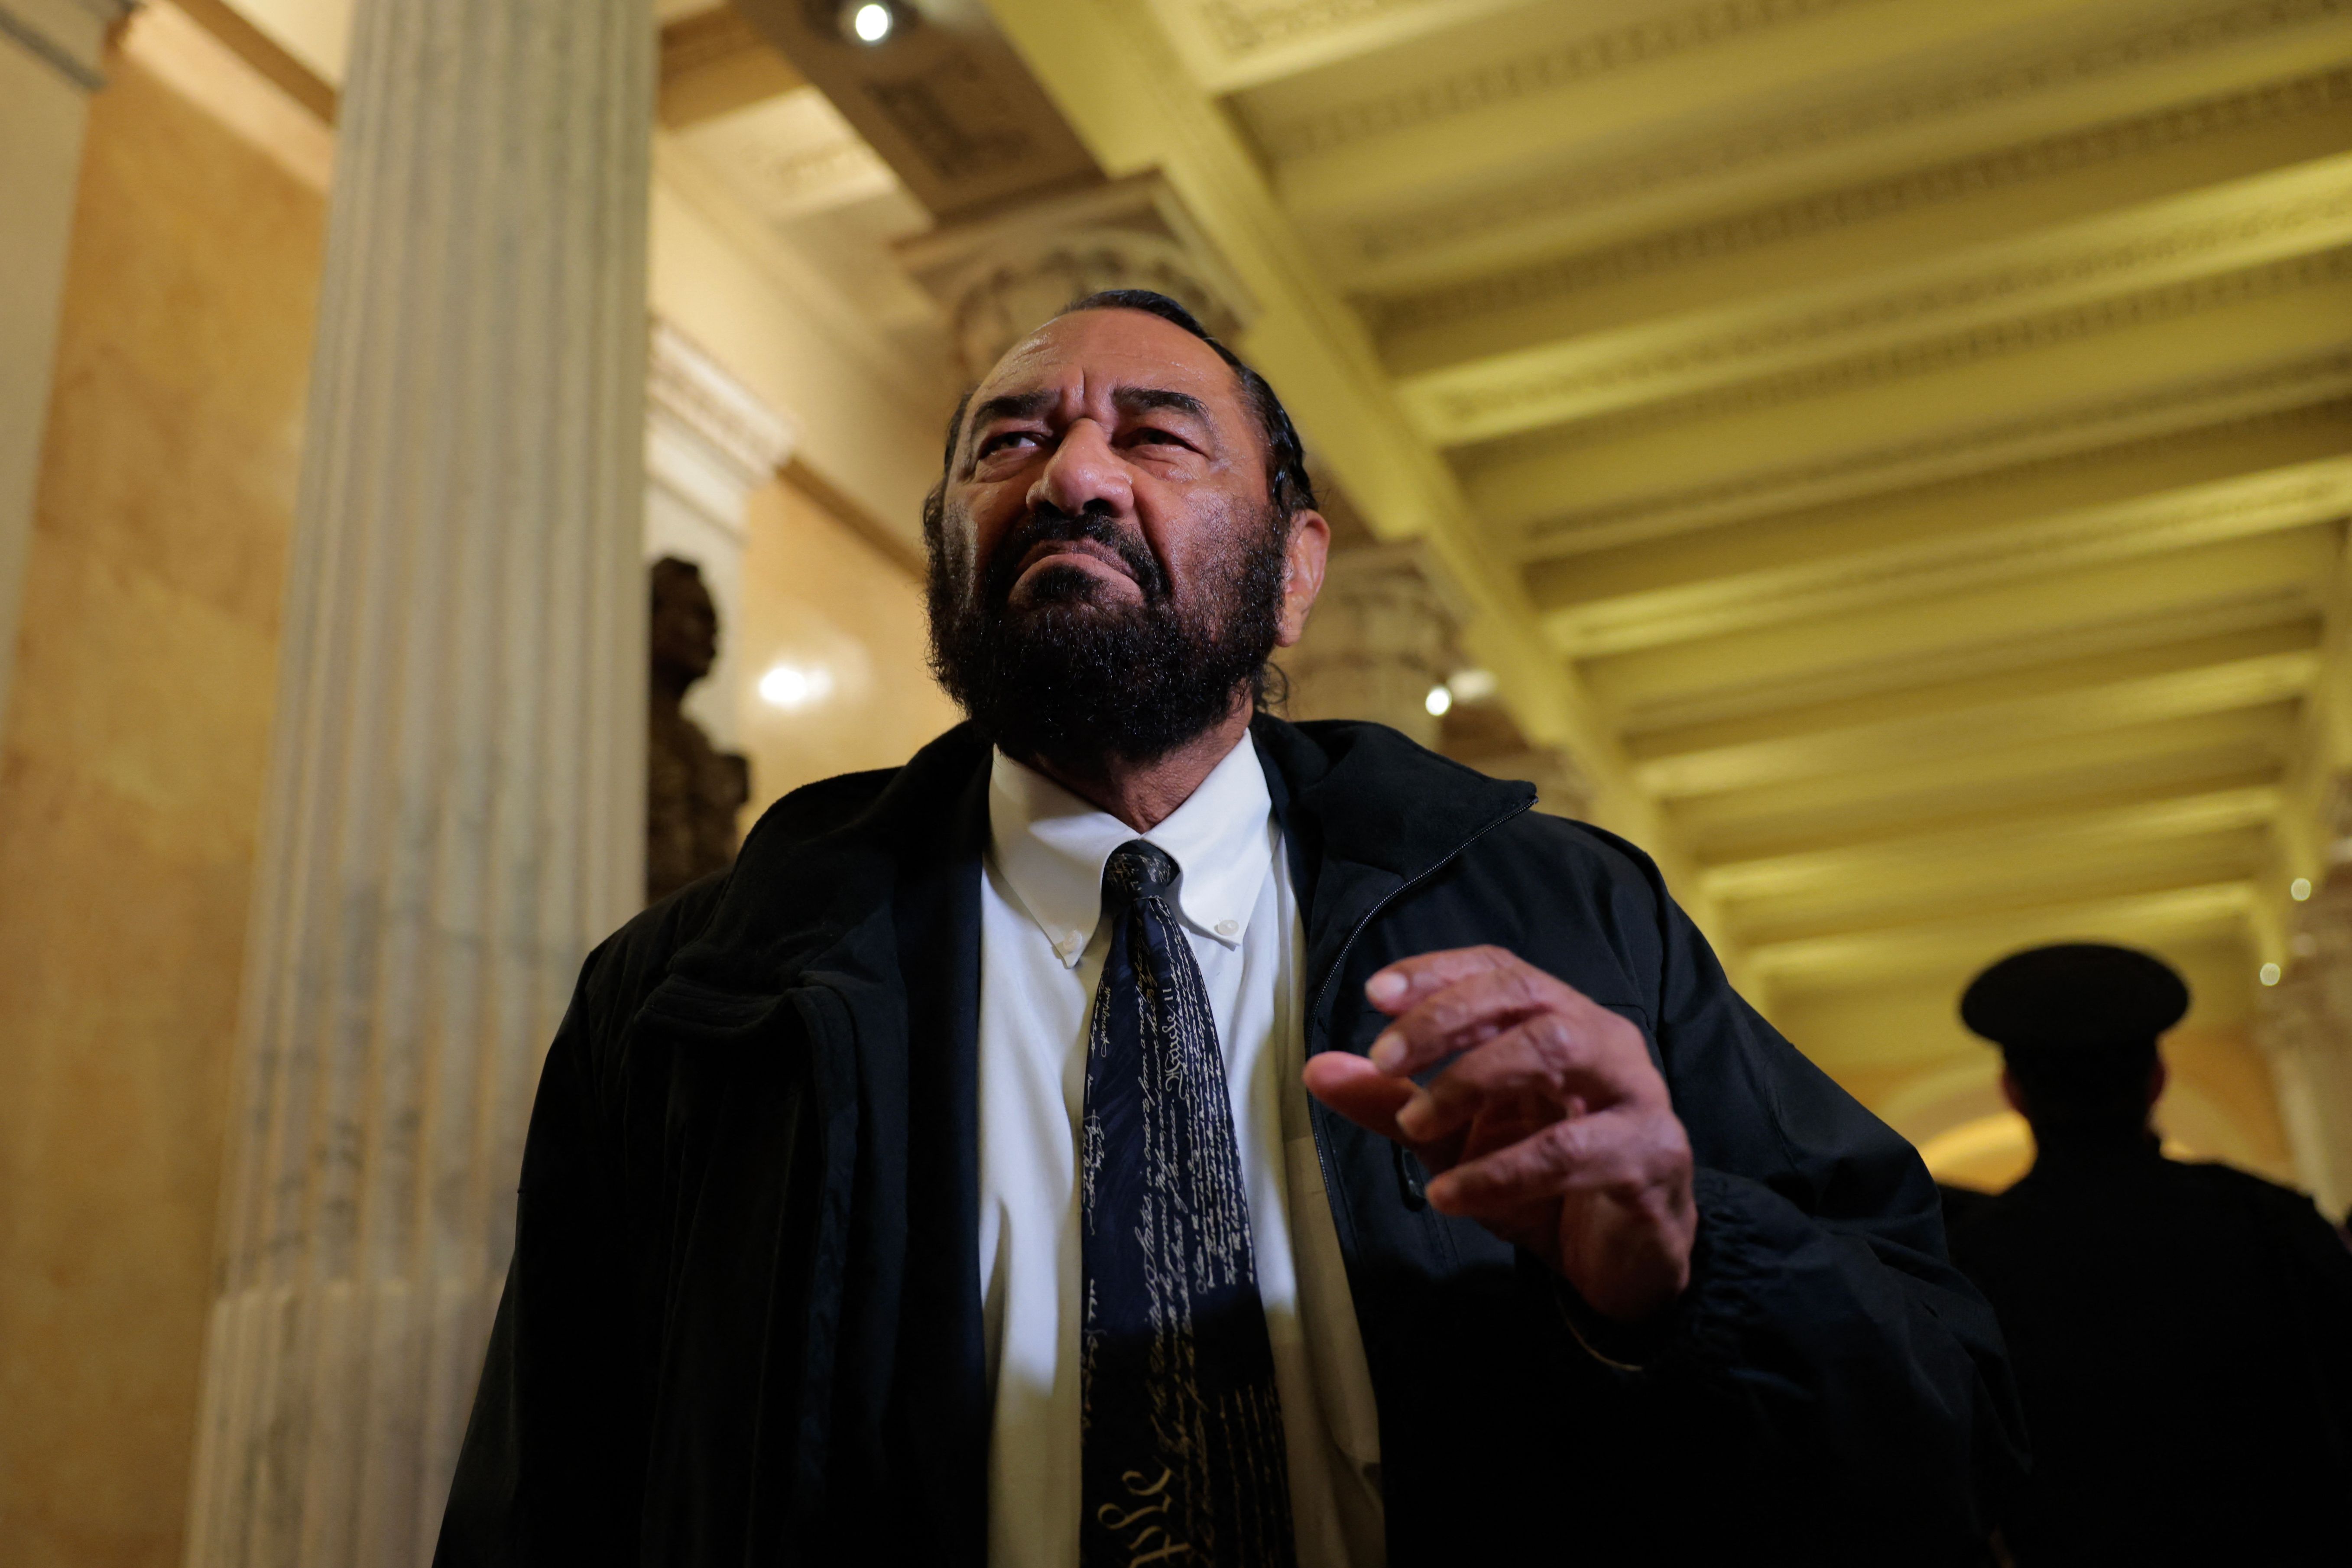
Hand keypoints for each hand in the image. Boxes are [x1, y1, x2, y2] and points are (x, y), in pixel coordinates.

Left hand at [1302, 946, 1696, 1323]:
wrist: (1621, 1262)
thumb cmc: (1544, 1185)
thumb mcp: (1453, 1143)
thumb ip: (1393, 1103)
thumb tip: (1319, 1069)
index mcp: (1557, 1023)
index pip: (1499, 972)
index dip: (1439, 973)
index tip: (1377, 995)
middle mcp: (1601, 1042)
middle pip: (1524, 997)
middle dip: (1446, 1018)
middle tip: (1385, 1058)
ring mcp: (1633, 1093)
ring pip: (1555, 1050)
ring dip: (1471, 1081)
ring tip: (1416, 1124)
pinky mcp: (1650, 1154)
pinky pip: (1571, 1150)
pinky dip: (1502, 1171)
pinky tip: (1452, 1195)